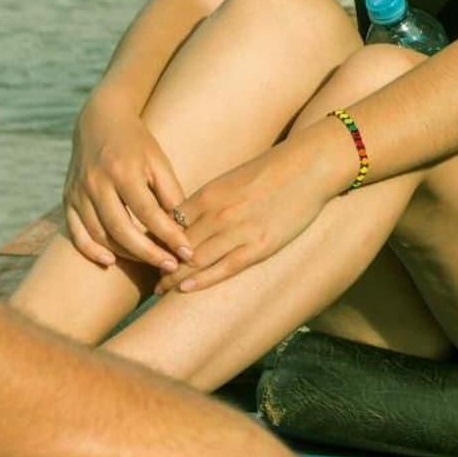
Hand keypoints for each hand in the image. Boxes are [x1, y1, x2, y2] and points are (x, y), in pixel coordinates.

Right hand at [63, 108, 191, 271]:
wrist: (100, 122)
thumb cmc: (138, 143)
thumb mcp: (159, 160)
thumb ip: (170, 192)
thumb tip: (181, 226)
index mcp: (124, 171)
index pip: (149, 213)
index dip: (169, 235)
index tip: (188, 252)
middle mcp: (97, 183)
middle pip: (122, 229)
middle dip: (149, 253)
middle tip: (172, 266)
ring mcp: (78, 193)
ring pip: (99, 234)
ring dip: (126, 254)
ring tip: (152, 263)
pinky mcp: (68, 199)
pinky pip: (75, 232)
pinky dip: (90, 250)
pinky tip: (109, 261)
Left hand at [163, 121, 346, 293]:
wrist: (311, 166)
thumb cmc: (274, 170)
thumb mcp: (233, 179)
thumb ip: (210, 200)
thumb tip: (188, 219)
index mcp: (209, 194)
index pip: (169, 224)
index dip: (154, 242)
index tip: (146, 254)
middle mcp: (219, 214)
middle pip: (177, 246)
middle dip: (159, 264)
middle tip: (147, 279)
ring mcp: (239, 231)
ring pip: (195, 260)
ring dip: (174, 277)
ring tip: (160, 291)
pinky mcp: (261, 245)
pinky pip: (225, 267)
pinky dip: (202, 279)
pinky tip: (185, 289)